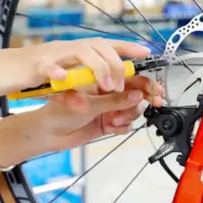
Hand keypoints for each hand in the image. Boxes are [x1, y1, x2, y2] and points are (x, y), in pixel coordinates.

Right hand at [0, 38, 151, 97]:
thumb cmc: (22, 75)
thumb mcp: (53, 86)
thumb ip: (71, 91)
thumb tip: (85, 102)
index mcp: (69, 53)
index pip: (102, 44)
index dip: (125, 47)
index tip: (145, 52)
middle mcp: (62, 50)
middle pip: (97, 46)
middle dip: (114, 64)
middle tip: (118, 86)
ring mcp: (49, 56)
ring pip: (80, 52)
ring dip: (97, 67)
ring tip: (104, 85)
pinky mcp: (32, 66)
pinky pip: (48, 68)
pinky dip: (57, 73)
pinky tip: (63, 79)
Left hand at [35, 76, 164, 151]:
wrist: (47, 134)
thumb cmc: (57, 112)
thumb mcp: (87, 103)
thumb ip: (113, 100)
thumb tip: (137, 95)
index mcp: (97, 75)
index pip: (123, 68)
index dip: (140, 74)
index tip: (149, 87)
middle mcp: (104, 88)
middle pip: (134, 86)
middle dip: (145, 93)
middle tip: (155, 100)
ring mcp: (106, 104)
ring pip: (132, 105)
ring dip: (129, 113)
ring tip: (116, 120)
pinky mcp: (107, 120)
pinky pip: (125, 122)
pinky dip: (123, 125)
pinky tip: (112, 127)